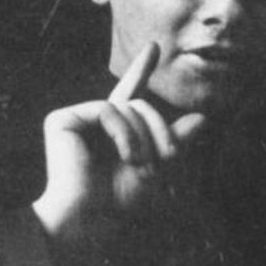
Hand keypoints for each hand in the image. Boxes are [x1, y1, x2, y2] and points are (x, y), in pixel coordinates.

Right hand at [32, 42, 207, 243]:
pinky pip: (108, 109)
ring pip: (129, 106)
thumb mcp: (157, 168)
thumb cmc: (119, 201)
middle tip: (167, 157)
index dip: (141, 68)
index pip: (132, 94)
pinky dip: (124, 132)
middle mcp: (94, 121)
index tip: (155, 46)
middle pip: (141, 104)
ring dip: (143, 136)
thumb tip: (202, 119)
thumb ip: (176, 141)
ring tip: (140, 163)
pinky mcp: (62, 119)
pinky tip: (124, 154)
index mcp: (113, 130)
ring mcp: (77, 118)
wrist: (88, 219)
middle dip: (160, 129)